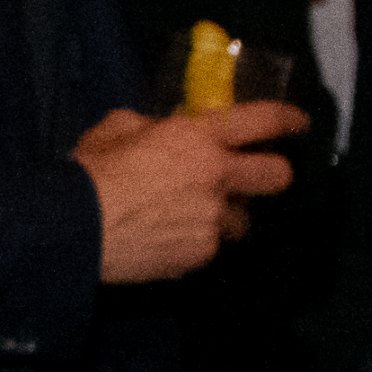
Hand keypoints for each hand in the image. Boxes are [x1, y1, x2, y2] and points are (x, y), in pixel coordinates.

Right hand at [76, 101, 306, 282]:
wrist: (74, 228)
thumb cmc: (91, 171)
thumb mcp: (116, 129)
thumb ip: (151, 126)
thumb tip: (161, 131)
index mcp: (198, 138)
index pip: (262, 120)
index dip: (287, 118)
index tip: (297, 122)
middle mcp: (218, 177)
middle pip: (277, 176)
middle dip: (273, 174)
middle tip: (253, 178)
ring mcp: (213, 220)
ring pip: (242, 219)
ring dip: (225, 216)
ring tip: (194, 219)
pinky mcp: (201, 253)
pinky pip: (210, 245)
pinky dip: (194, 241)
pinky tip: (166, 240)